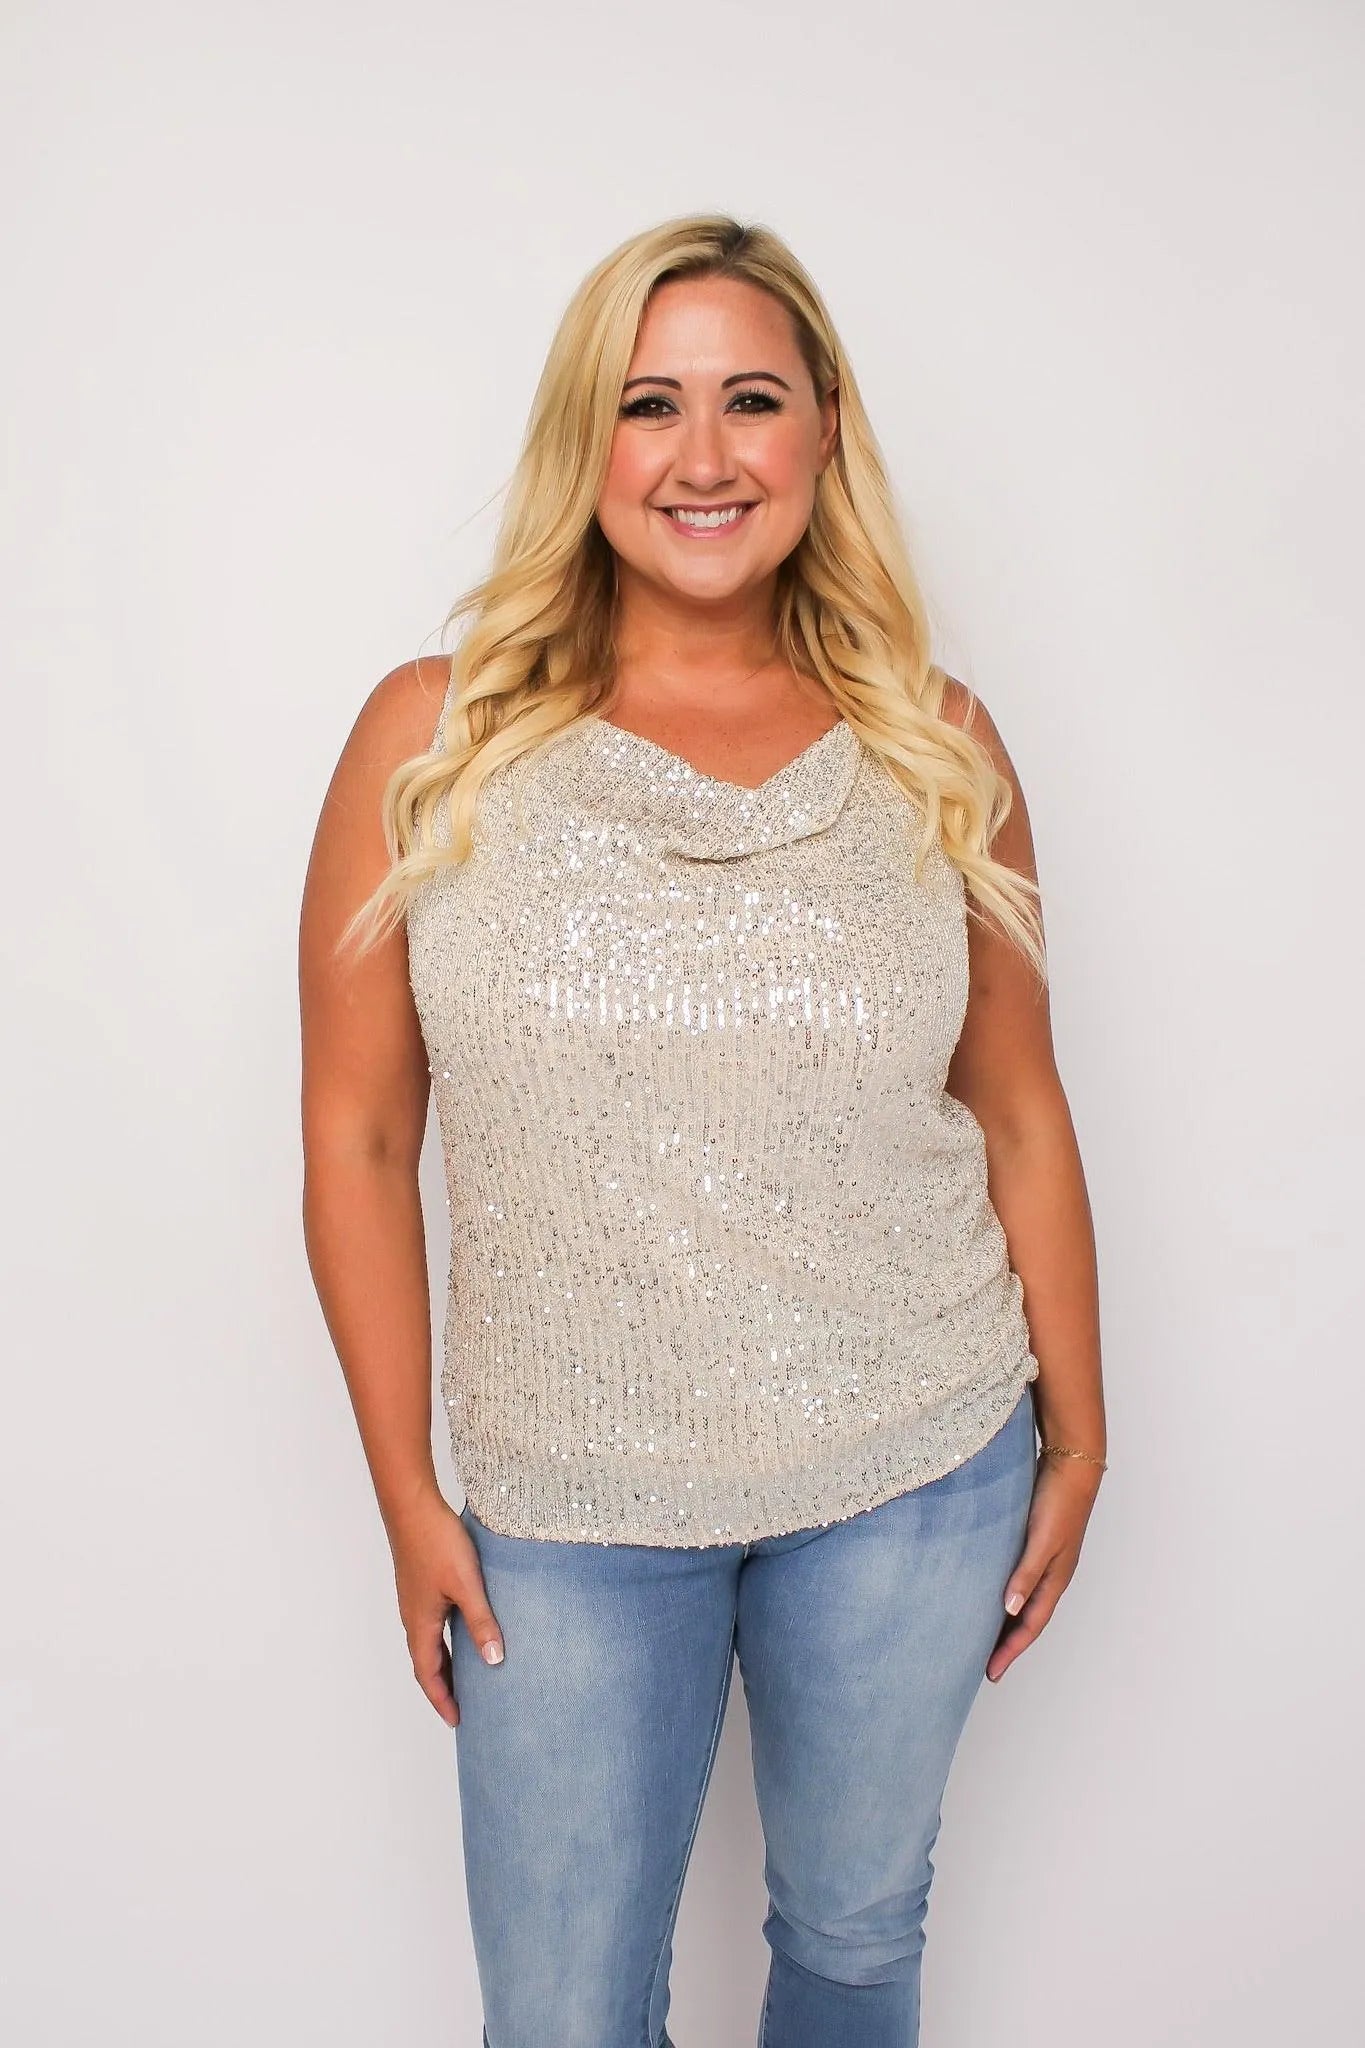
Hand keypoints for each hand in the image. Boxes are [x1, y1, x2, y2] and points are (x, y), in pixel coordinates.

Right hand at [384, 1494, 505, 1725]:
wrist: (412, 1504)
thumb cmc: (436, 1542)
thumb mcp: (466, 1584)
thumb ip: (481, 1622)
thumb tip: (495, 1661)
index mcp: (420, 1623)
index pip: (428, 1674)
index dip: (442, 1699)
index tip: (457, 1721)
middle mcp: (413, 1616)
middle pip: (426, 1662)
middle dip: (443, 1687)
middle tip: (464, 1706)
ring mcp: (414, 1599)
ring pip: (428, 1642)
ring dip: (444, 1663)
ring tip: (466, 1675)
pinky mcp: (420, 1582)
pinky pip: (431, 1623)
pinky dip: (445, 1639)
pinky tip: (462, 1629)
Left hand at [986, 1454, 1101, 1683]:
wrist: (1072, 1465)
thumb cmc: (1059, 1501)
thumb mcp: (1042, 1540)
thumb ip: (1026, 1573)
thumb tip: (1009, 1610)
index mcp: (1055, 1579)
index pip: (1030, 1626)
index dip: (1011, 1650)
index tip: (991, 1673)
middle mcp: (1052, 1575)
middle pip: (1028, 1619)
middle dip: (1009, 1644)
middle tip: (985, 1665)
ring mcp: (1046, 1560)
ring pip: (1024, 1601)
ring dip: (1007, 1622)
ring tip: (984, 1636)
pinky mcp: (1037, 1543)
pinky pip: (1021, 1581)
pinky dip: (1008, 1595)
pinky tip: (991, 1593)